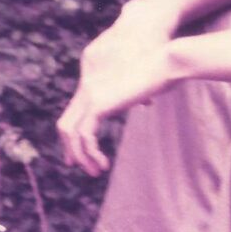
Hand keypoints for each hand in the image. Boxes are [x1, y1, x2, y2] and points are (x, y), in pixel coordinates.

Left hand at [57, 8, 178, 175]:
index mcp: (96, 83)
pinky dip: (90, 154)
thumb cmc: (162, 67)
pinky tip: (103, 164)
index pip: (75, 113)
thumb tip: (144, 103)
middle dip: (70, 149)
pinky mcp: (98, 104)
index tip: (79, 153)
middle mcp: (88, 88)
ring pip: (71, 133)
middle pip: (65, 124)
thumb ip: (138, 93)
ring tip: (96, 172)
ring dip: (81, 157)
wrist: (165, 59)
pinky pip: (85, 136)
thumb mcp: (145, 84)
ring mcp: (90, 95)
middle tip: (77, 166)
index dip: (74, 135)